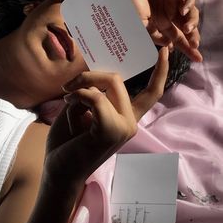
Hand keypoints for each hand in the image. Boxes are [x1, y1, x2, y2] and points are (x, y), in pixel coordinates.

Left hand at [45, 48, 168, 187]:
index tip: (165, 51)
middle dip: (90, 74)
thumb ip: (92, 91)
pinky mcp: (112, 129)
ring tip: (67, 102)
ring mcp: (124, 126)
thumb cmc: (67, 140)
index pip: (152, 93)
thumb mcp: (81, 109)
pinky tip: (67, 104)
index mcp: (126, 116)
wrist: (58, 171)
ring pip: (108, 83)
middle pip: (117, 78)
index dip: (160, 71)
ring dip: (80, 88)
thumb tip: (94, 72)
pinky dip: (77, 95)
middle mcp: (130, 121)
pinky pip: (95, 96)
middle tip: (68, 86)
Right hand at [119, 0, 201, 61]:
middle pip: (187, 27)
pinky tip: (183, 12)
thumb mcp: (139, 24)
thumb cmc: (127, 2)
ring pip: (191, 13)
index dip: (187, 47)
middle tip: (195, 45)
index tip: (197, 59)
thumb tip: (170, 45)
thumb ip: (154, 35)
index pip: (178, 37)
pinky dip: (189, 4)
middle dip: (193, 37)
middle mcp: (170, 13)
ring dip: (192, 22)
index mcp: (161, 23)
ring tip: (187, 29)